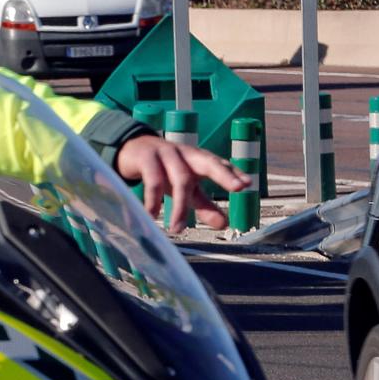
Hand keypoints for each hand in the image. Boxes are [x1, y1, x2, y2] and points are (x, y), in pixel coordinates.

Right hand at [114, 134, 247, 234]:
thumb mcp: (186, 187)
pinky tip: (151, 216)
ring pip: (180, 179)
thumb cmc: (165, 169)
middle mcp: (187, 154)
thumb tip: (225, 224)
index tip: (246, 184)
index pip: (220, 165)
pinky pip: (153, 180)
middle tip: (238, 187)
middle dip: (224, 175)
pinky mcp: (146, 158)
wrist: (132, 150)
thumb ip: (205, 205)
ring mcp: (167, 154)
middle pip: (208, 163)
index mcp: (199, 159)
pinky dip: (153, 200)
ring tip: (177, 229)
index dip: (233, 173)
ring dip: (179, 206)